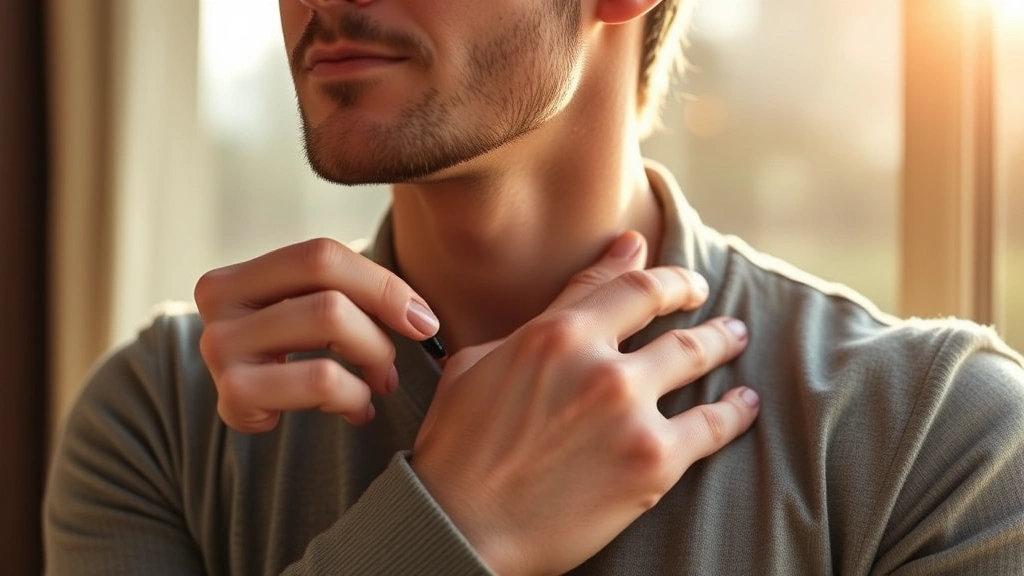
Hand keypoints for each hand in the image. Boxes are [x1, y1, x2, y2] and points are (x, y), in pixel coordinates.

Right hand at [194, 238, 440, 431]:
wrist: (250, 410)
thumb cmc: (293, 353)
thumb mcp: (307, 308)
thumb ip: (352, 291)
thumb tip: (423, 318)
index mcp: (239, 274)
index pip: (323, 256)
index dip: (383, 285)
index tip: (422, 320)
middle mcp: (218, 304)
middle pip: (331, 300)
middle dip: (379, 337)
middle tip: (390, 368)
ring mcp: (220, 349)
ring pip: (330, 333)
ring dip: (372, 366)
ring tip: (376, 387)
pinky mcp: (235, 394)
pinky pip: (323, 382)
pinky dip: (353, 398)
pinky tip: (354, 410)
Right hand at [411, 235, 758, 575]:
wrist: (462, 525)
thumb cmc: (458, 445)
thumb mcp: (481, 362)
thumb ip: (541, 318)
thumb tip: (585, 283)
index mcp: (555, 334)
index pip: (624, 285)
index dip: (653, 269)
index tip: (666, 265)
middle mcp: (600, 365)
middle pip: (669, 313)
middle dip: (693, 298)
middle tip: (708, 302)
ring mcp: (631, 413)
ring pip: (696, 357)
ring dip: (723, 342)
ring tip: (735, 339)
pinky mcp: (653, 463)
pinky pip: (712, 426)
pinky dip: (736, 412)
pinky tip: (745, 404)